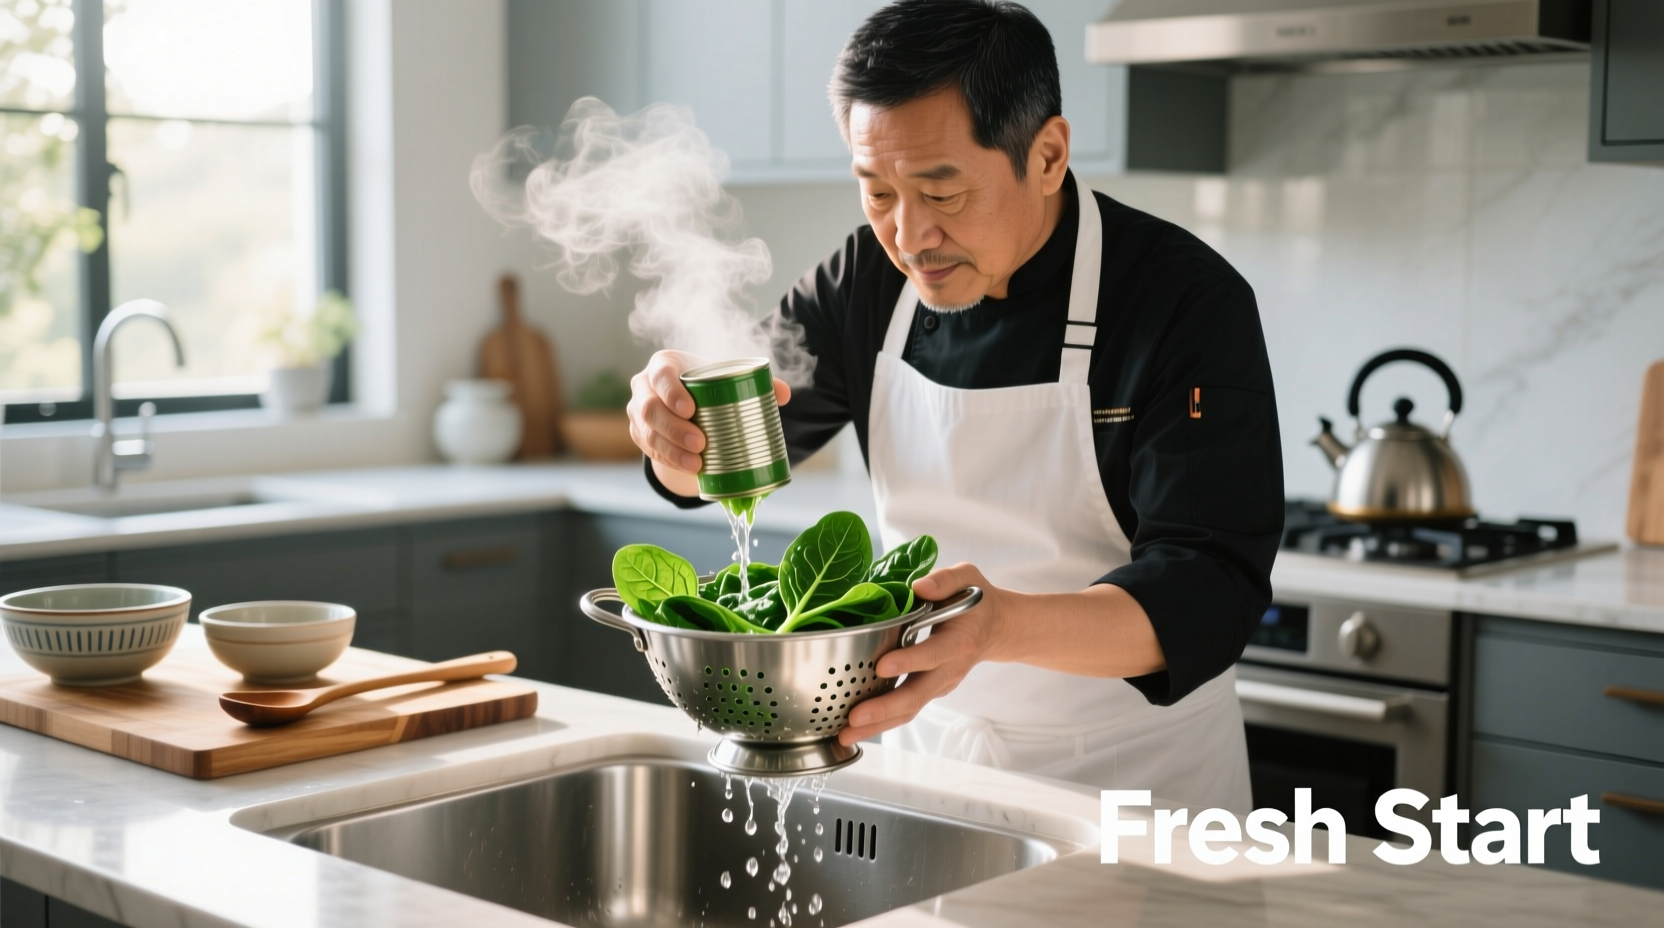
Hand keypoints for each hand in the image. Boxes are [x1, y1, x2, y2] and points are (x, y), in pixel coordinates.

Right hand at [627, 350, 790, 497]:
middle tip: (701, 444)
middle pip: (650, 409)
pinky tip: (687, 469)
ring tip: (697, 464)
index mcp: (663, 364)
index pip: (661, 375)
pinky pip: (649, 450)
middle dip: (674, 429)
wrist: (685, 400)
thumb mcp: (725, 377)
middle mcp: (644, 386)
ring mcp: (637, 411)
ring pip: (648, 433)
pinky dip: (669, 461)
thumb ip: (755, 382)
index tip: (691, 410)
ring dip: (671, 452)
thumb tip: (784, 394)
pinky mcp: (638, 433)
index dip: (672, 393)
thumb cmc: (707, 383)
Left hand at [837, 563, 1014, 745]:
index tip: (881, 665)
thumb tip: (919, 587)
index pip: (933, 654)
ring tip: (846, 734)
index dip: (909, 661)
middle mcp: (949, 669)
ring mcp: (940, 685)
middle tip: (854, 717)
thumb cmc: (976, 601)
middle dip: (884, 709)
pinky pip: (907, 710)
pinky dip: (882, 721)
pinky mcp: (930, 691)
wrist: (995, 629)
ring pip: (909, 709)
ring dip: (878, 723)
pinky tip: (855, 728)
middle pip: (917, 695)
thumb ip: (944, 581)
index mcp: (959, 640)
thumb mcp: (967, 578)